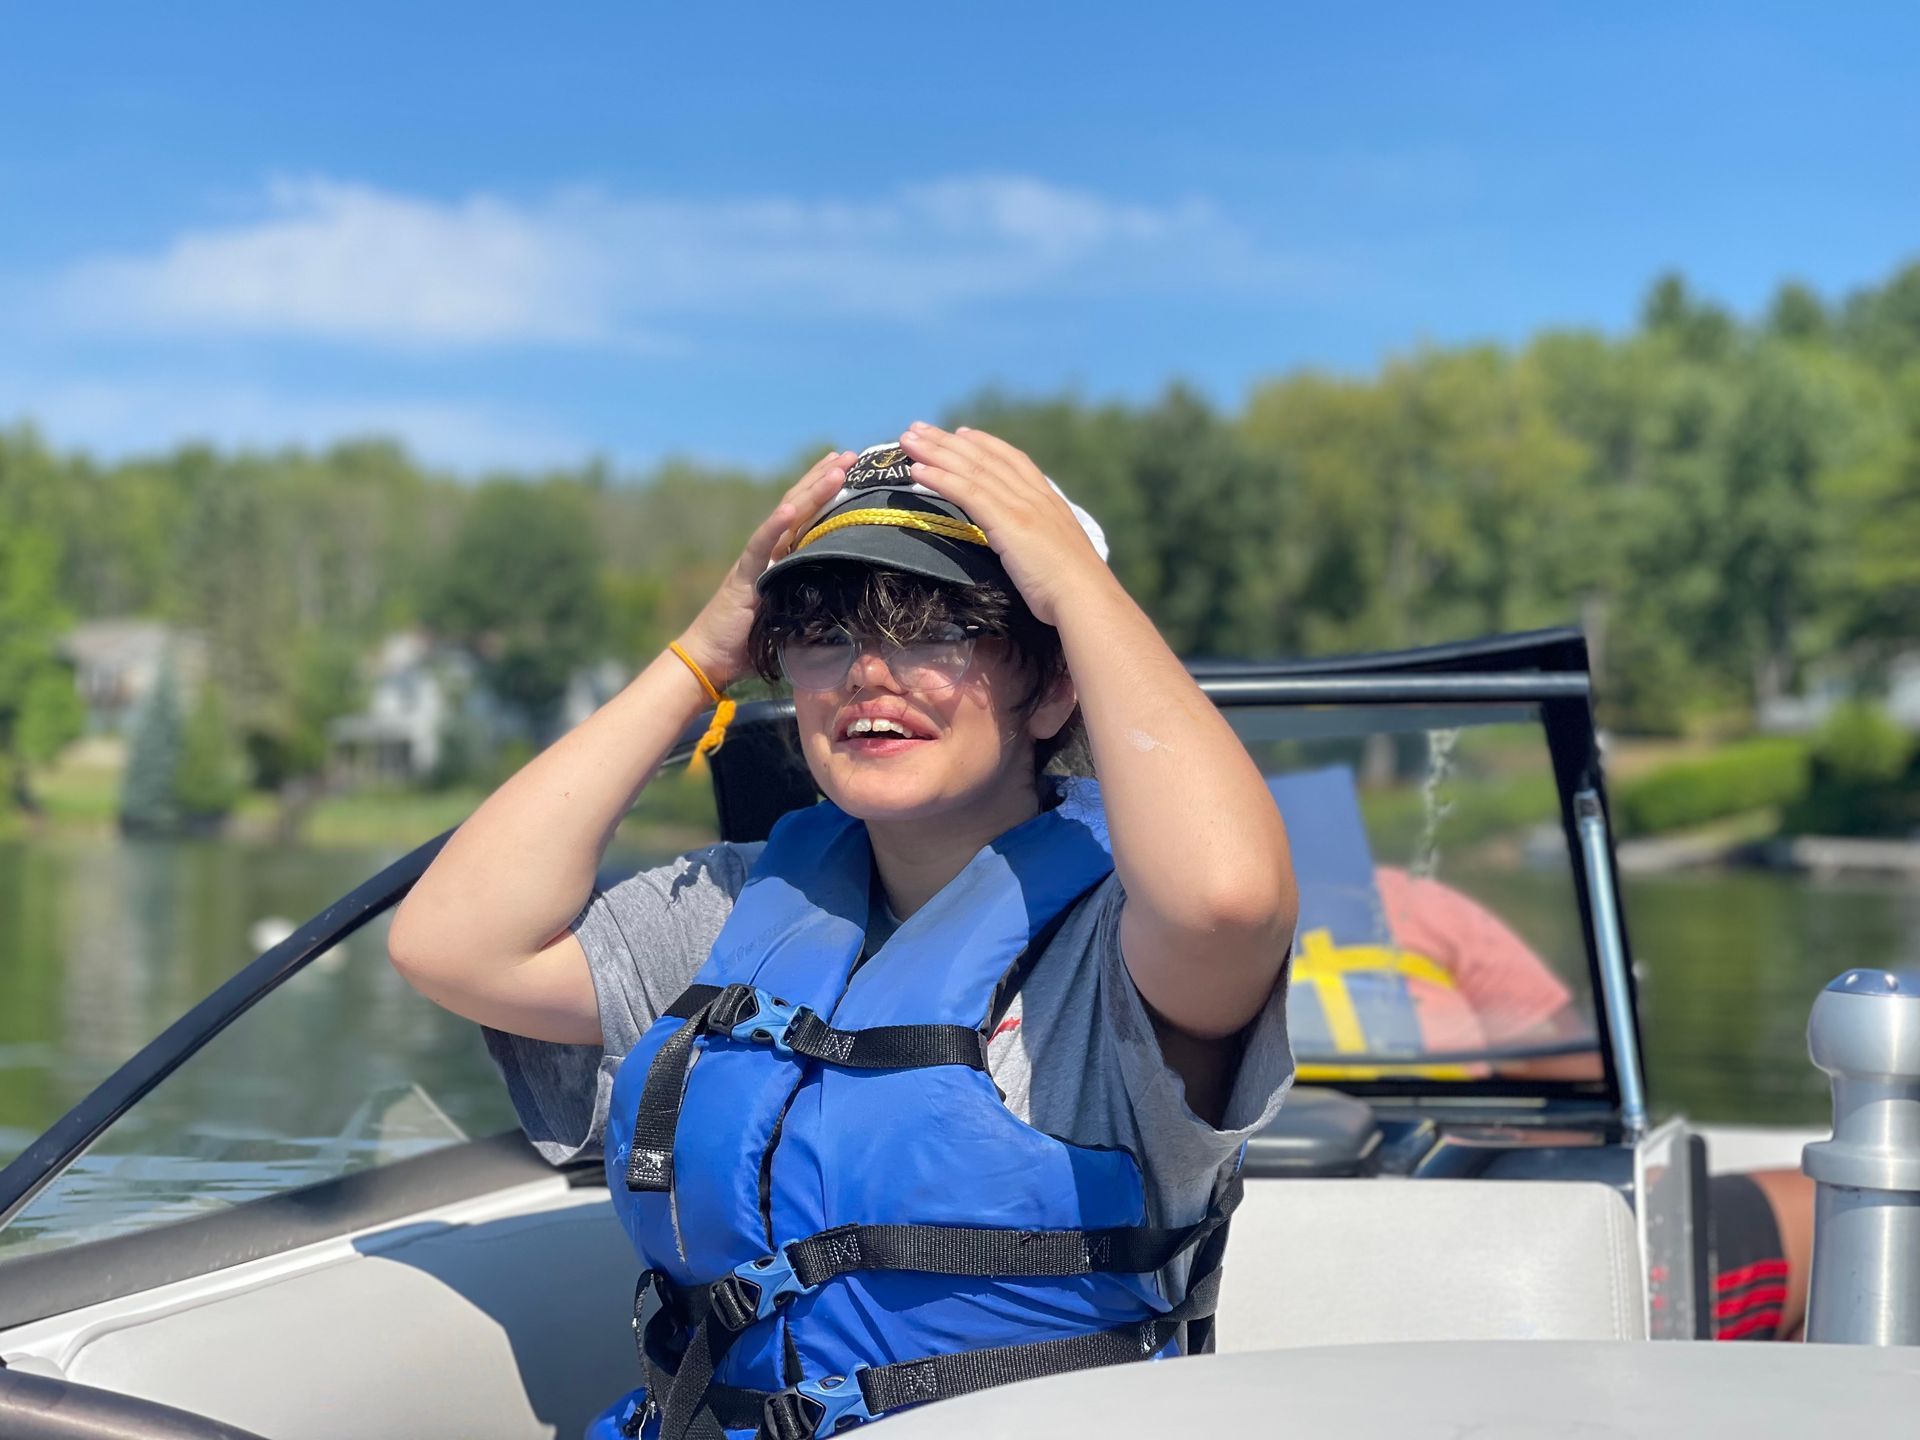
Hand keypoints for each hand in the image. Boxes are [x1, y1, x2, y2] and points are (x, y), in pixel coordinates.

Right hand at [676, 449, 854, 688]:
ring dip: (811, 491)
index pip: (807, 517)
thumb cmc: (751, 646)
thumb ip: (816, 609)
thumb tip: (853, 612)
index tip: (850, 470)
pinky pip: (761, 546)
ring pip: (786, 517)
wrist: (710, 660)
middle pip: (799, 506)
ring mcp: (756, 560)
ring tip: (835, 468)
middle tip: (850, 455)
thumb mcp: (794, 622)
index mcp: (781, 559)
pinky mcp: (744, 576)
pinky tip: (791, 507)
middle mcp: (769, 552)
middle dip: (825, 479)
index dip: (826, 492)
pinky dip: (775, 526)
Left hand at [896, 423, 1111, 625]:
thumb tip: (1031, 553)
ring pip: (971, 469)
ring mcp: (1021, 506)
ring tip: (907, 440)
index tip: (962, 433)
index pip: (1013, 461)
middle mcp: (1034, 496)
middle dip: (948, 441)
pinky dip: (940, 478)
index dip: (986, 444)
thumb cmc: (1074, 591)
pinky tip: (917, 471)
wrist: (1085, 597)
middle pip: (984, 458)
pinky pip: (967, 492)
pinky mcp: (1007, 521)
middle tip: (918, 428)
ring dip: (935, 452)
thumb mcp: (1059, 557)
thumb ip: (1042, 544)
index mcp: (1049, 502)